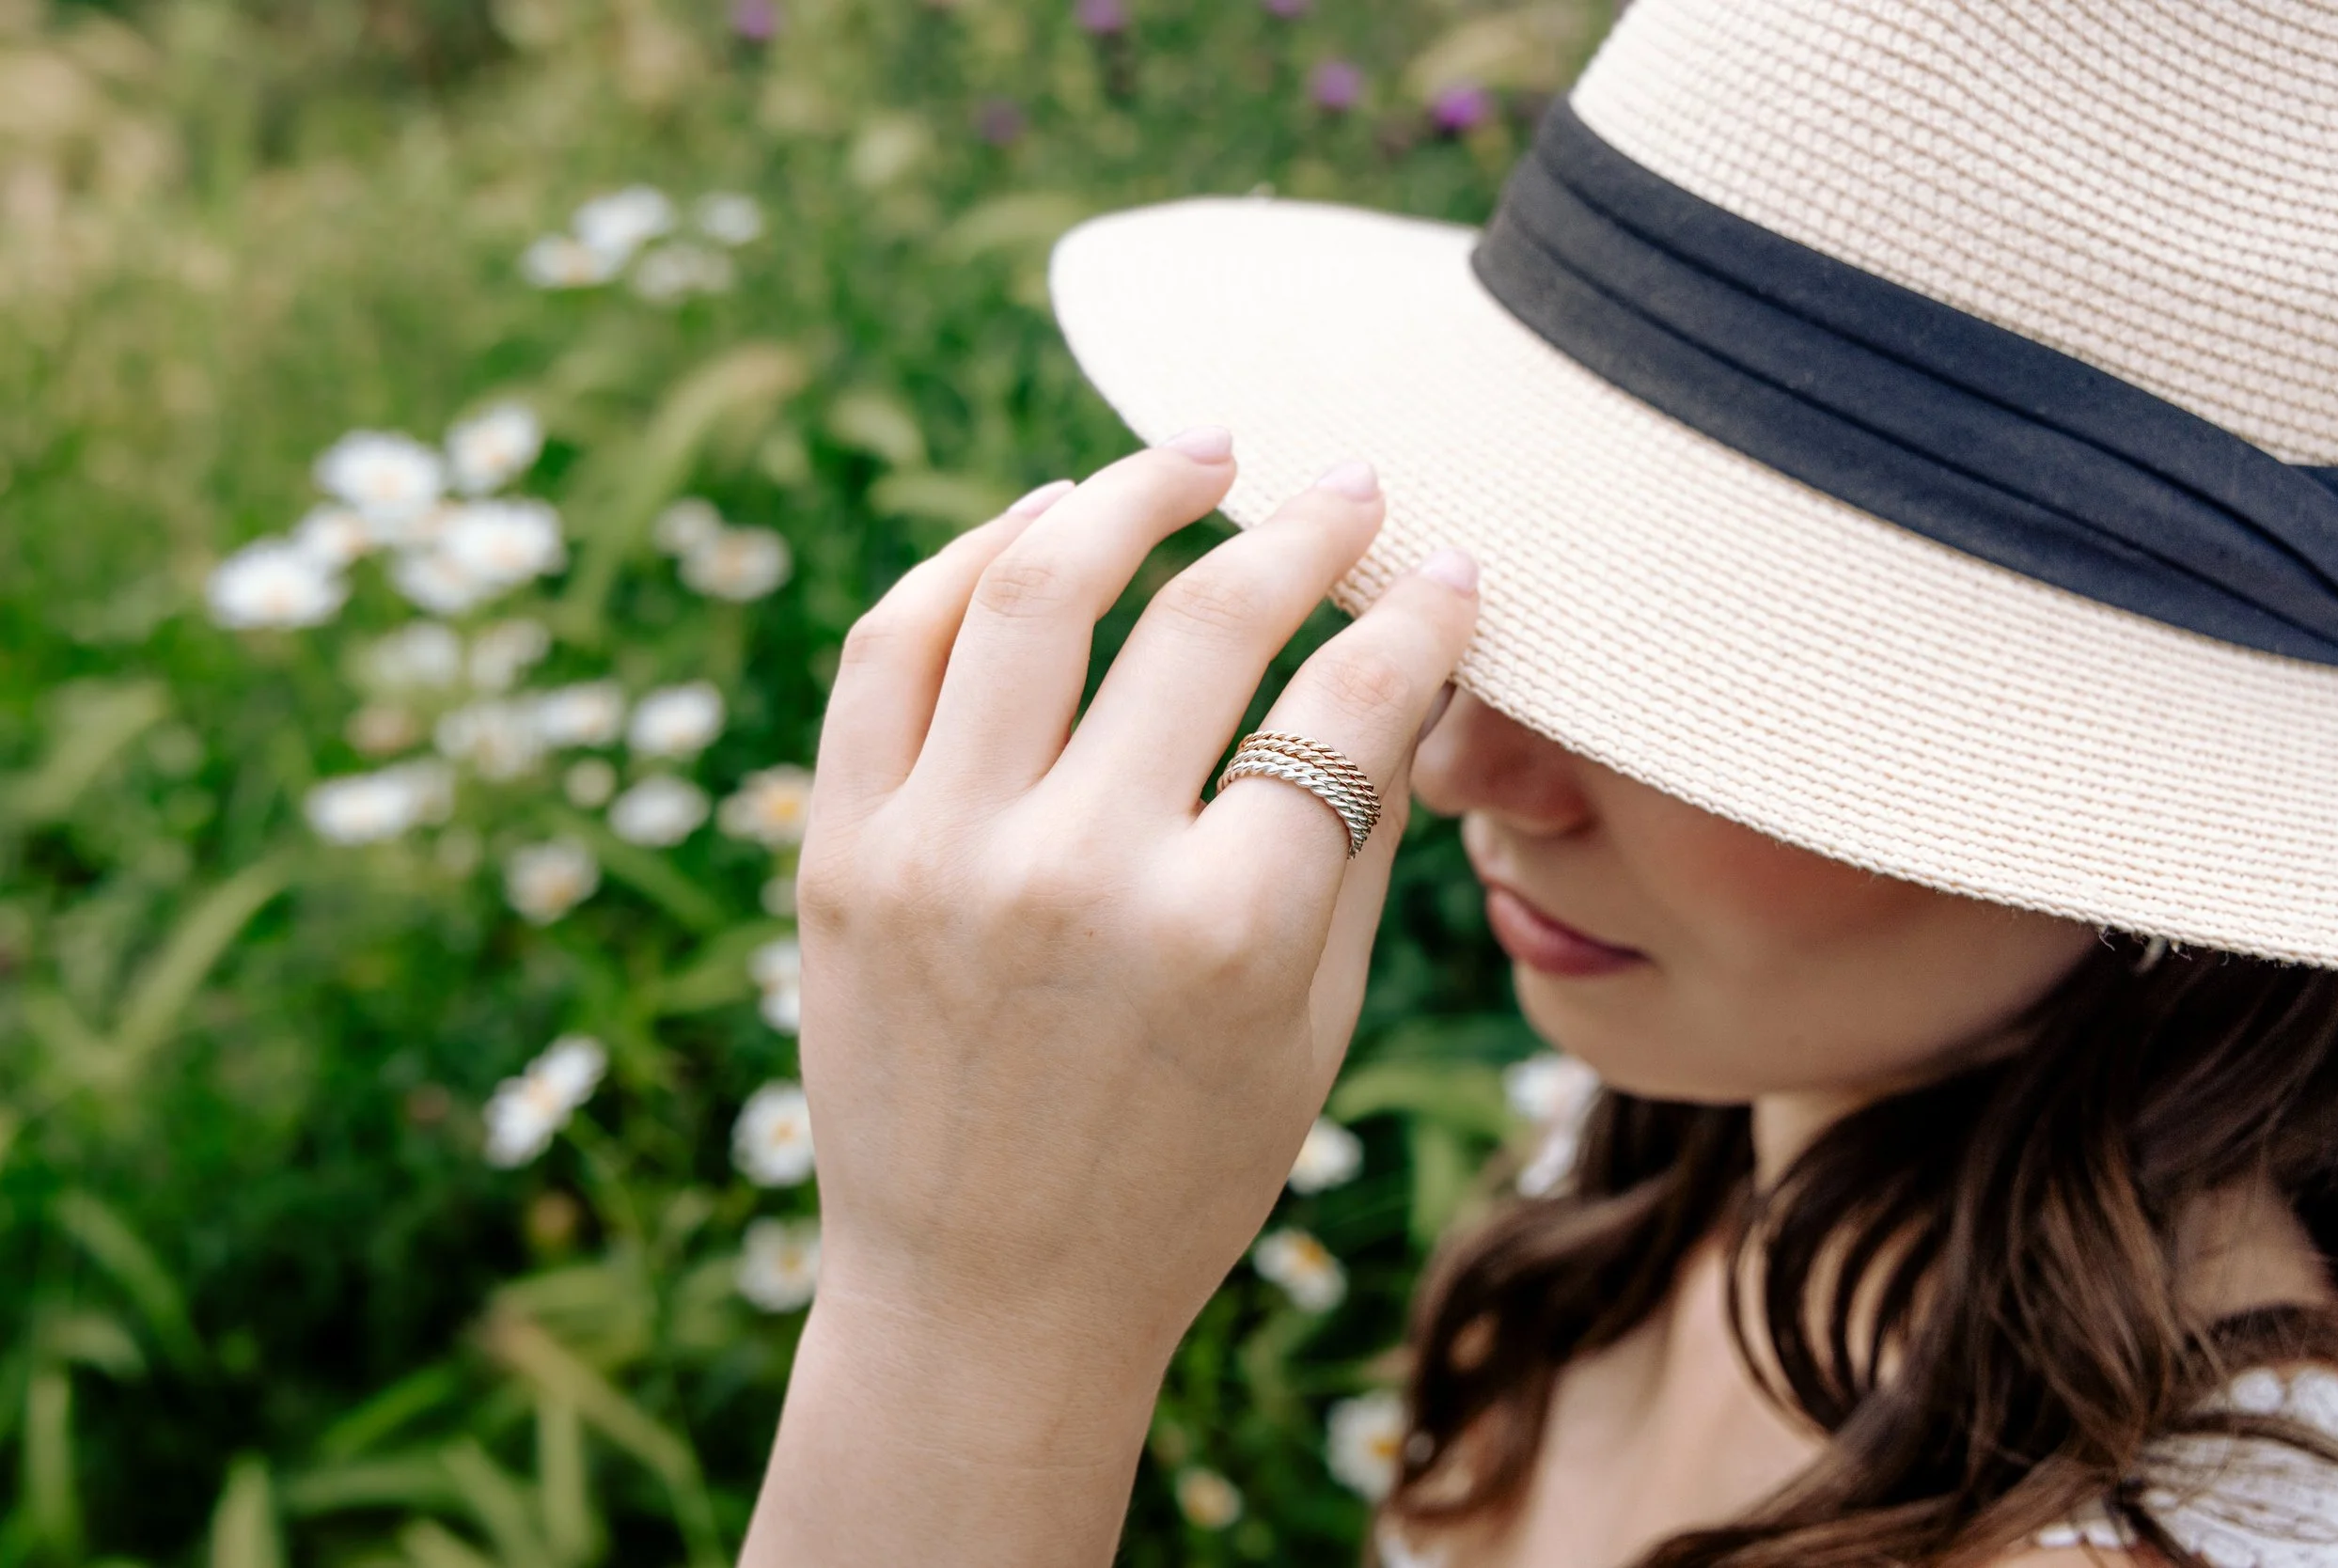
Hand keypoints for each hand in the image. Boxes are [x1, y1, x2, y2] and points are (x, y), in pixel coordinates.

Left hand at [748, 428, 1476, 1566]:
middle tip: (1346, 488)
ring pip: (1038, 584)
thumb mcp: (1310, 1030)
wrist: (984, 1302)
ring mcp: (941, 853)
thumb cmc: (1178, 1178)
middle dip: (1306, 529)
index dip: (1423, 614)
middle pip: (1212, 618)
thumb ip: (1356, 844)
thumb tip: (1398, 674)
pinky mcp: (841, 854)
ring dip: (1132, 490)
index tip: (1447, 567)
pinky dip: (971, 559)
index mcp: (1229, 935)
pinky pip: (895, 646)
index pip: (1355, 703)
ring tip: (1198, 455)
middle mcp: (1080, 874)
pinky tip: (1043, 526)